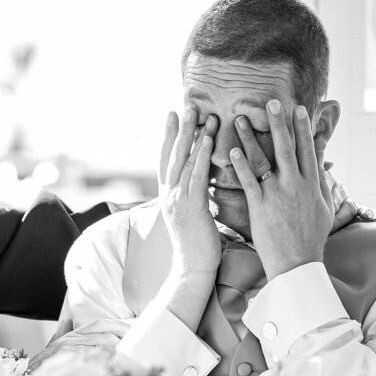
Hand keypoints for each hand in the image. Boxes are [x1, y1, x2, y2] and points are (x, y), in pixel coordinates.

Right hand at [158, 108, 219, 277]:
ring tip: (201, 114)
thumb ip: (193, 198)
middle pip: (172, 154)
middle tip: (185, 105)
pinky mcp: (190, 207)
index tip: (172, 115)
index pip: (166, 160)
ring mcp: (177, 200)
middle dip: (179, 129)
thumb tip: (200, 186)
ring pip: (184, 161)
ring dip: (193, 136)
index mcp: (169, 196)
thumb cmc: (198, 246)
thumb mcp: (191, 217)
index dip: (168, 136)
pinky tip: (208, 139)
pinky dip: (201, 155)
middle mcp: (169, 194)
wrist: (192, 270)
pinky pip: (196, 175)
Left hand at [227, 101, 331, 277]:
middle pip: (287, 147)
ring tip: (238, 119)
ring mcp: (277, 195)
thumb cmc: (311, 238)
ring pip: (264, 160)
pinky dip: (240, 165)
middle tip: (271, 101)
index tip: (298, 108)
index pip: (308, 149)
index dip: (303, 127)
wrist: (298, 263)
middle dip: (279, 123)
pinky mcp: (260, 206)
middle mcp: (296, 185)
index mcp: (312, 184)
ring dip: (250, 138)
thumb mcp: (324, 207)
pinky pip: (249, 181)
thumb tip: (323, 164)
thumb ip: (321, 183)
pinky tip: (231, 150)